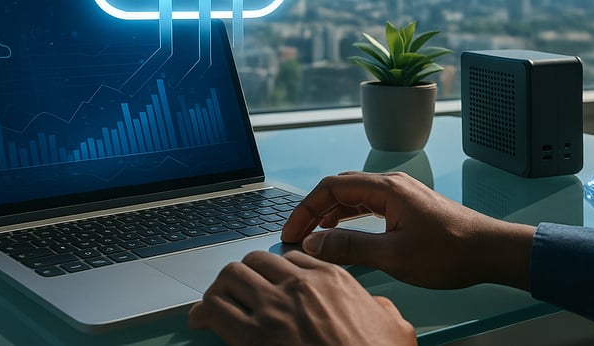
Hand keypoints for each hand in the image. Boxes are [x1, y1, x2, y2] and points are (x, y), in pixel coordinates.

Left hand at [188, 249, 414, 345]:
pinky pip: (215, 310)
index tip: (269, 279)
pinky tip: (200, 320)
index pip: (290, 256)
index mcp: (331, 278)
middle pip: (255, 260)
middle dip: (244, 274)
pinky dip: (203, 312)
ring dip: (221, 288)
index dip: (276, 268)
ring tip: (215, 301)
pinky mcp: (252, 337)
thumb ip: (380, 309)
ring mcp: (274, 309)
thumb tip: (377, 308)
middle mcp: (299, 285)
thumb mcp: (394, 327)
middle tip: (238, 290)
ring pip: (230, 277)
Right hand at [281, 171, 535, 289]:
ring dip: (331, 214)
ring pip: (355, 196)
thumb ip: (349, 247)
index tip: (291, 231)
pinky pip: (369, 204)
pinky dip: (350, 216)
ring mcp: (401, 194)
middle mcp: (391, 184)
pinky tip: (343, 232)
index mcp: (386, 188)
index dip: (306, 208)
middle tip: (296, 235)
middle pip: (340, 188)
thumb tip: (313, 244)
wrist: (490, 251)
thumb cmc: (449, 251)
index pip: (331, 187)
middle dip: (314, 210)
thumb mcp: (393, 255)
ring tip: (314, 236)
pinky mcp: (409, 206)